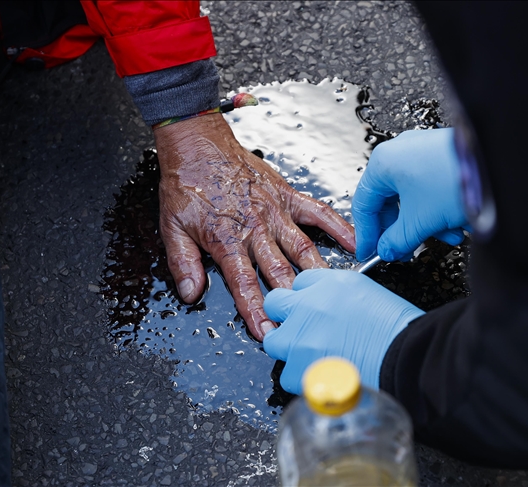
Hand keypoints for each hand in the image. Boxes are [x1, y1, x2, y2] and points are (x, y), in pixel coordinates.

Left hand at [153, 114, 355, 340]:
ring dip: (318, 274)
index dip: (256, 310)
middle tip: (306, 322)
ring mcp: (275, 211)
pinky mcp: (287, 195)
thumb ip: (183, 263)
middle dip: (292, 301)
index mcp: (227, 238)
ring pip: (303, 248)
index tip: (267, 331)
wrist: (197, 144)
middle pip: (279, 271)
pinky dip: (338, 227)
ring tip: (334, 295)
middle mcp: (255, 227)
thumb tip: (190, 293)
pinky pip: (317, 212)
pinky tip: (355, 243)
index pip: (244, 283)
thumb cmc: (187, 184)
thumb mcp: (172, 227)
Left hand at [263, 269, 424, 393]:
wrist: (406, 357)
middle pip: (276, 304)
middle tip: (302, 332)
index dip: (307, 298)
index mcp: (329, 284)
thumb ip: (341, 298)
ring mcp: (300, 337)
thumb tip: (332, 311)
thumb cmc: (399, 330)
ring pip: (275, 341)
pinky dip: (302, 380)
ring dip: (290, 350)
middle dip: (286, 317)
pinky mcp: (299, 367)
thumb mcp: (370, 295)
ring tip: (314, 361)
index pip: (301, 282)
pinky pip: (288, 375)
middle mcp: (308, 306)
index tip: (314, 310)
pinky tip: (323, 379)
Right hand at [353, 128, 467, 261]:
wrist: (498, 164)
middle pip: (390, 202)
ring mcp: (423, 152)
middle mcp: (400, 153)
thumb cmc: (455, 180)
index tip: (370, 252)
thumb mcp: (420, 221)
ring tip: (446, 237)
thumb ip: (398, 240)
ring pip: (414, 197)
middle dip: (402, 230)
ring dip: (426, 223)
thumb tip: (388, 250)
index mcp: (384, 162)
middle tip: (405, 250)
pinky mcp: (444, 156)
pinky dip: (440, 209)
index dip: (366, 234)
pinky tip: (457, 224)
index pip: (364, 204)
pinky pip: (432, 188)